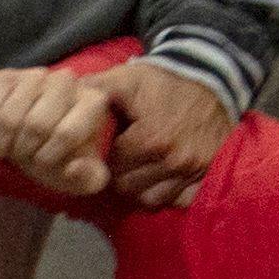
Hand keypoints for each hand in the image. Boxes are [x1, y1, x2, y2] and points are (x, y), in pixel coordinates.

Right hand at [0, 68, 111, 196]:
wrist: (32, 140)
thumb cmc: (60, 158)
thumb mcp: (81, 178)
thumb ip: (89, 179)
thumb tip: (74, 168)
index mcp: (93, 102)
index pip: (66, 133)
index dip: (48, 157)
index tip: (44, 161)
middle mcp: (67, 80)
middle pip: (36, 125)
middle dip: (24, 151)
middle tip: (23, 156)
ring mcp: (33, 75)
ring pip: (8, 119)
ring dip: (1, 145)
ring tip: (8, 148)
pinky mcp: (4, 77)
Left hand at [94, 58, 233, 208]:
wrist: (212, 77)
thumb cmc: (163, 80)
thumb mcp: (128, 78)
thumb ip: (95, 87)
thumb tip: (66, 94)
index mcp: (150, 140)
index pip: (112, 168)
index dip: (107, 158)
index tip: (112, 146)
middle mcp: (174, 160)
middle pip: (128, 187)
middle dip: (122, 174)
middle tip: (126, 158)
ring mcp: (193, 171)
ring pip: (150, 199)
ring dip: (142, 187)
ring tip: (142, 168)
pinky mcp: (207, 175)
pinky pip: (179, 201)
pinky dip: (169, 194)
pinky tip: (163, 177)